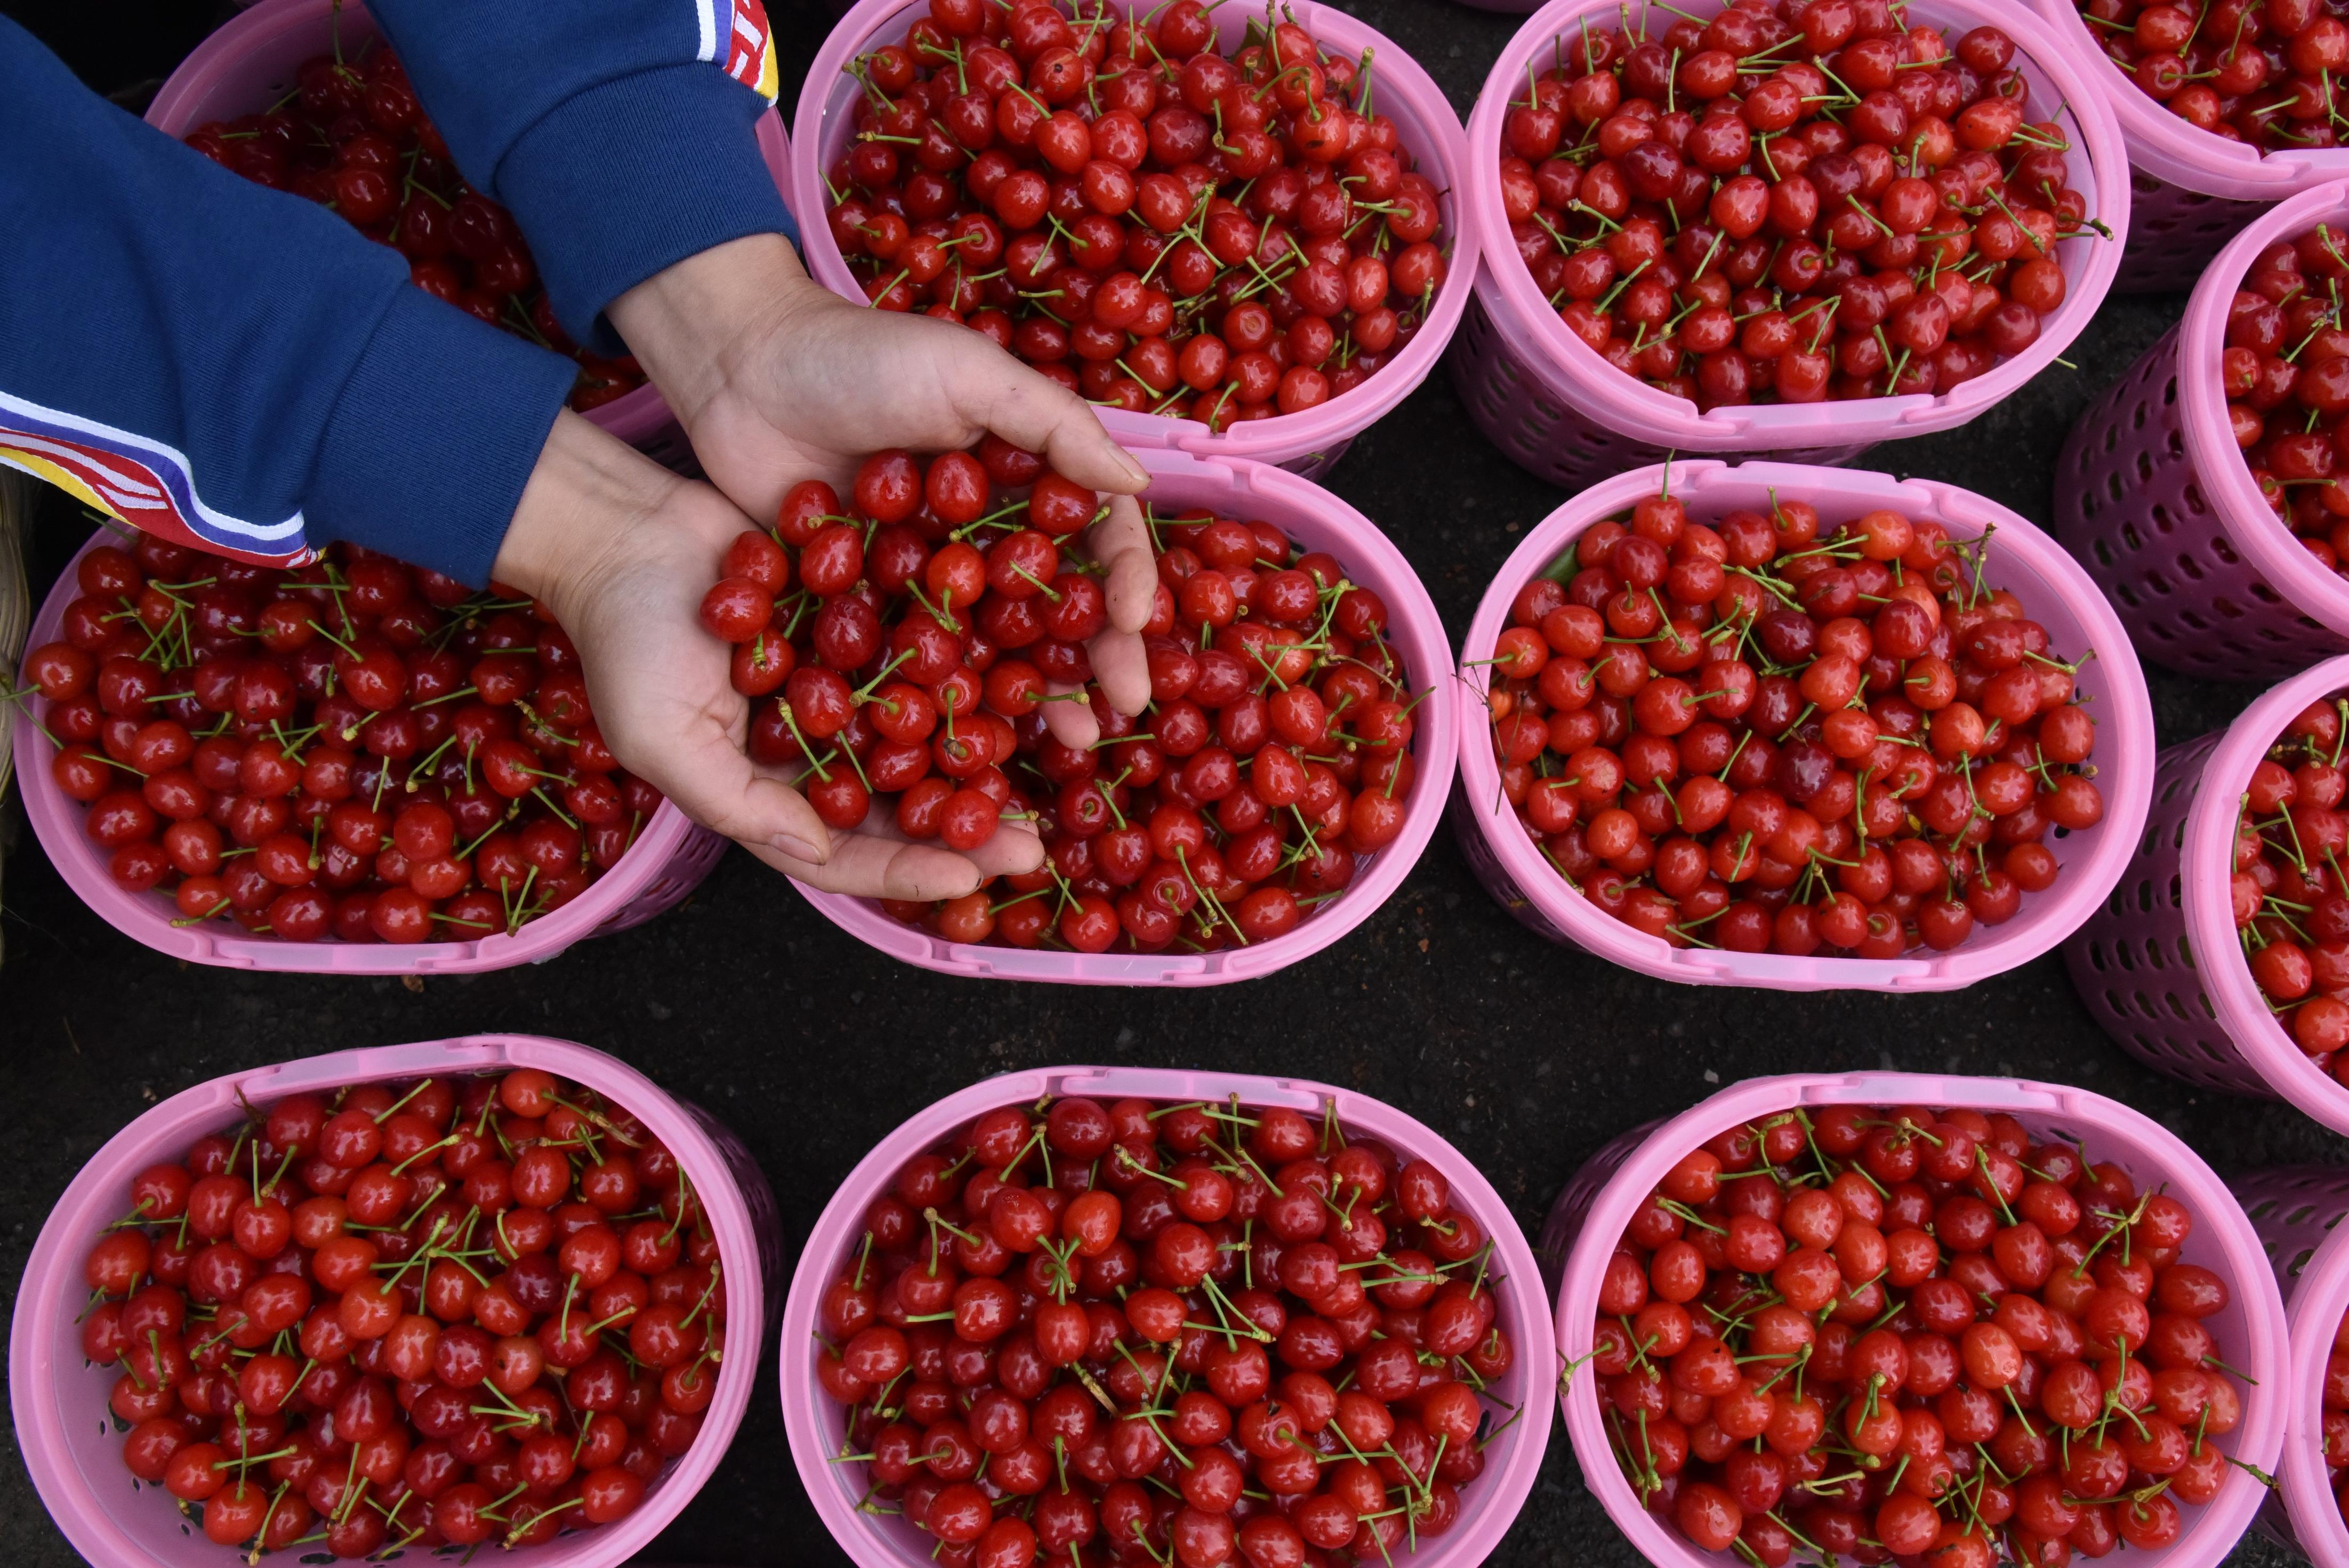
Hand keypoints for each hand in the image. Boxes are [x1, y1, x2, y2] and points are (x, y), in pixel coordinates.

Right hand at [493, 412, 1043, 899]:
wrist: (623, 529)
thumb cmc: (624, 640)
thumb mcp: (661, 739)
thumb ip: (737, 804)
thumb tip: (815, 854)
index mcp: (772, 790)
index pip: (846, 853)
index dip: (905, 870)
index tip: (966, 880)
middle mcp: (821, 746)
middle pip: (904, 803)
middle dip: (967, 827)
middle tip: (1030, 843)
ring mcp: (848, 684)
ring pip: (929, 734)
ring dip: (985, 753)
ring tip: (1043, 767)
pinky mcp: (866, 620)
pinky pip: (926, 653)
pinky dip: (971, 667)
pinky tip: (1025, 671)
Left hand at [609, 234, 1160, 743]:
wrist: (742, 375)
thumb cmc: (862, 356)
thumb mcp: (968, 372)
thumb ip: (1052, 424)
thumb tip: (1141, 480)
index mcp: (1028, 478)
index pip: (1099, 535)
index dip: (1125, 580)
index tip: (1134, 624)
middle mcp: (991, 535)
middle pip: (1061, 606)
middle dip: (1099, 658)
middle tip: (1121, 707)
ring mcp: (933, 577)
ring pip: (1001, 646)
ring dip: (1040, 696)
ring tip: (1070, 739)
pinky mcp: (875, 609)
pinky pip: (920, 661)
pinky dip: (949, 701)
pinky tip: (974, 742)